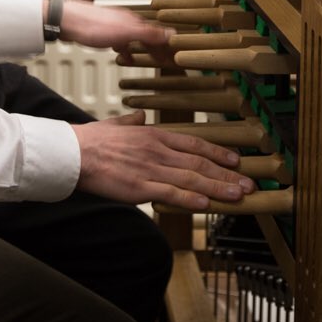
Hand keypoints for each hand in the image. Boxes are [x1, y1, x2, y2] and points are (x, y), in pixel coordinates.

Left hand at [59, 0, 171, 49]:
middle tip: (165, 60)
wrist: (65, 20)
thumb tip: (171, 33)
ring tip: (149, 59)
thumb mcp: (125, 32)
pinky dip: (126, 49)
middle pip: (147, 35)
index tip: (174, 55)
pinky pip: (120, 41)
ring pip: (134, 38)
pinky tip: (123, 56)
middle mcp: (126, 20)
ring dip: (143, 48)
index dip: (167, 44)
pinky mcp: (102, 31)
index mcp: (133, 20)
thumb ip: (148, 33)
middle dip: (157, 47)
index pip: (157, 33)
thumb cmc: (91, 25)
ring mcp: (114, 25)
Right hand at [73, 111, 255, 209]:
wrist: (73, 152)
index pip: (194, 144)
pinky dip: (191, 198)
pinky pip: (171, 192)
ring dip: (218, 188)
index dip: (218, 153)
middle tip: (248, 184)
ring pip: (192, 178)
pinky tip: (207, 203)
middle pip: (200, 163)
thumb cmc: (91, 140)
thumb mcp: (115, 124)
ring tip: (239, 196)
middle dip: (227, 175)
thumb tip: (139, 117)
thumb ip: (130, 122)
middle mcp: (157, 150)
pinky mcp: (140, 186)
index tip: (236, 161)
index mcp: (153, 134)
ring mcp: (150, 168)